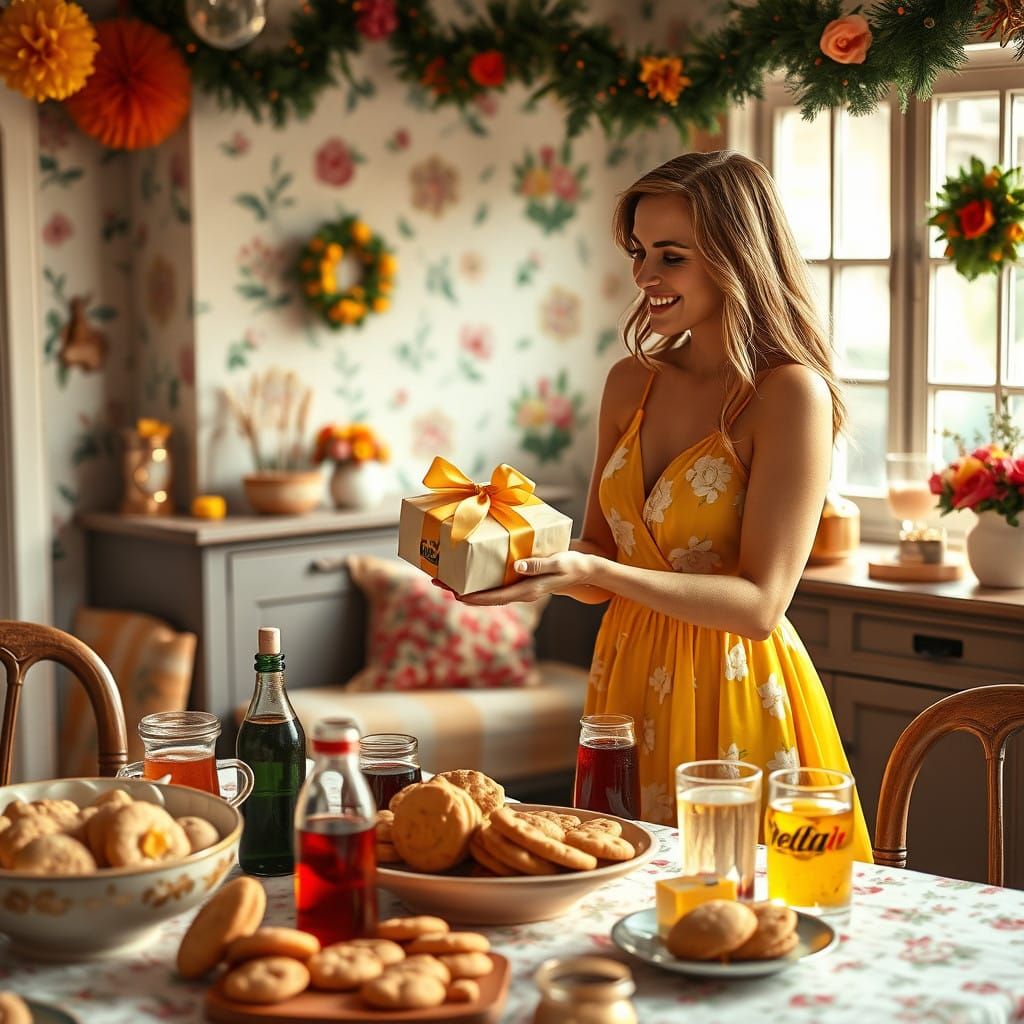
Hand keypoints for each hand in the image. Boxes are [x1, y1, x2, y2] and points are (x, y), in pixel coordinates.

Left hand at [440, 550, 597, 604]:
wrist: (583, 571)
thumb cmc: (572, 565)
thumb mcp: (558, 562)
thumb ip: (538, 564)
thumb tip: (517, 567)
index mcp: (528, 590)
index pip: (496, 598)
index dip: (475, 598)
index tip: (456, 596)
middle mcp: (520, 593)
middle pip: (485, 597)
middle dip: (461, 592)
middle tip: (437, 582)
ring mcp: (519, 588)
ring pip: (487, 591)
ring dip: (466, 587)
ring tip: (444, 578)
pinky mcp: (519, 582)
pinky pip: (494, 585)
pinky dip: (479, 581)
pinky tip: (468, 573)